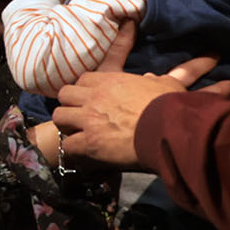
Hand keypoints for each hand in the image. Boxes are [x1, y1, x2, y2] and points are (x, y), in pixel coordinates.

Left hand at [52, 25, 229, 164]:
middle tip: (77, 114)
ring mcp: (88, 119)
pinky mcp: (89, 143)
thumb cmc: (169, 106)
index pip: (84, 79)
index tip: (89, 96)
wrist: (168, 130)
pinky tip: (82, 153)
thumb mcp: (166, 86)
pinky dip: (75, 150)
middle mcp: (93, 97)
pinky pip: (69, 145)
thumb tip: (159, 76)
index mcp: (109, 81)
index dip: (85, 88)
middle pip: (64, 94)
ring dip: (67, 125)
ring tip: (76, 132)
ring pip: (61, 117)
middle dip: (70, 104)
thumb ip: (158, 80)